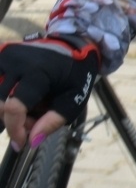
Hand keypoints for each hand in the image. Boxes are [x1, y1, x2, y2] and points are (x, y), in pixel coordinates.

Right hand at [0, 36, 101, 150]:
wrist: (74, 44)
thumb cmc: (76, 72)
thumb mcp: (75, 98)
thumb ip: (54, 121)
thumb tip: (31, 141)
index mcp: (37, 72)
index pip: (14, 107)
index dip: (15, 129)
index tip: (22, 142)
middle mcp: (16, 63)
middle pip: (2, 105)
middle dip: (16, 121)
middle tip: (36, 120)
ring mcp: (6, 57)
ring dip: (9, 110)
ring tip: (32, 108)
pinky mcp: (1, 56)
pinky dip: (5, 98)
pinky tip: (21, 99)